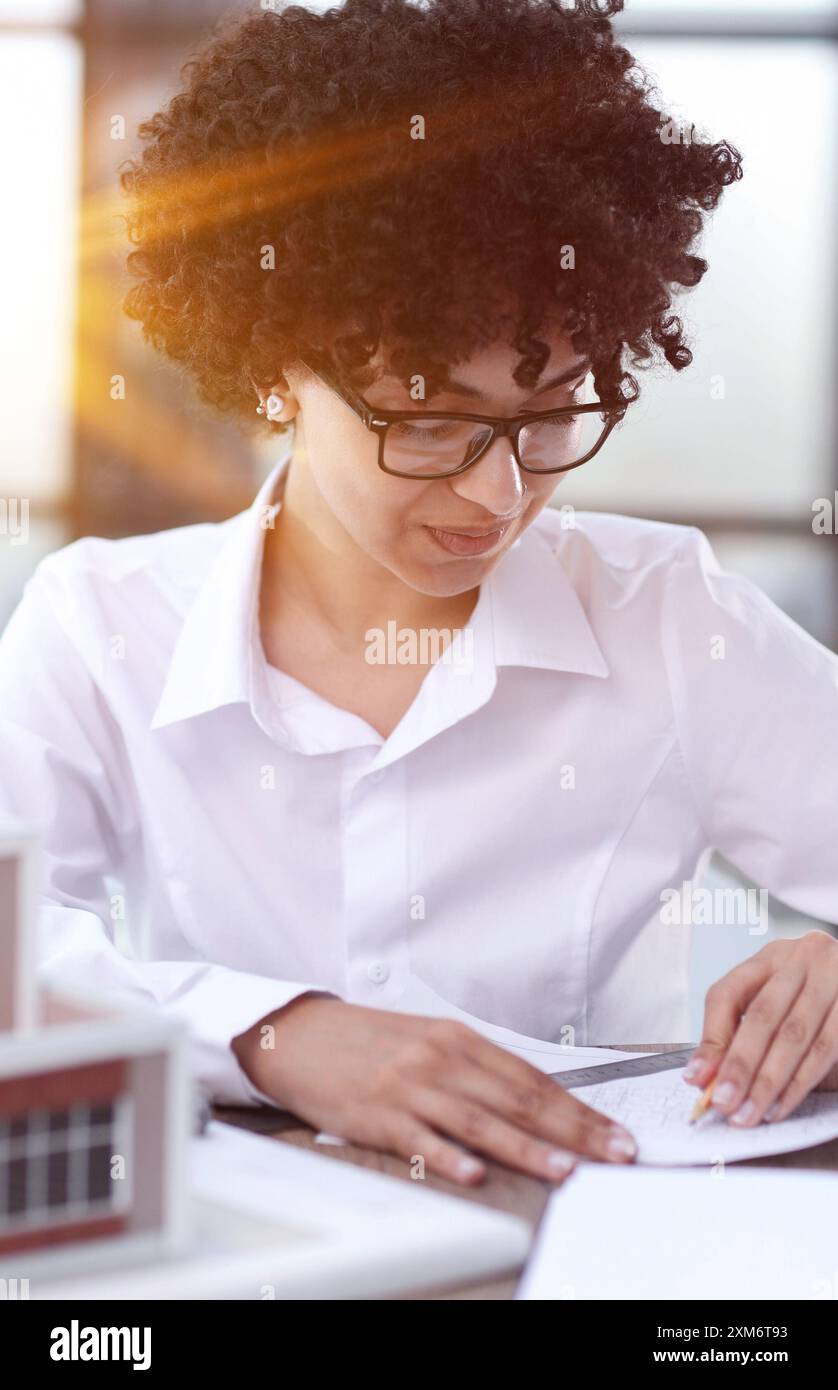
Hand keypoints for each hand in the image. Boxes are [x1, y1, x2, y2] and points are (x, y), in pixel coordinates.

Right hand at [232, 995, 636, 1185]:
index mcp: (459, 1040)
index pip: (532, 1079)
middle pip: (518, 1100)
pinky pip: (419, 1140)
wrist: (302, 1035)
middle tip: (614, 1155)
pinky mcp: (377, 1113)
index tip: (615, 1133)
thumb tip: (535, 1105)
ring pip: (479, 1120)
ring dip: (527, 1148)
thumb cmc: (369, 1042)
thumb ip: (477, 1071)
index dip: (579, 1109)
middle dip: (574, 1131)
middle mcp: (441, 1059)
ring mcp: (409, 1086)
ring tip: (566, 1170)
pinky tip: (474, 1174)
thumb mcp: (429, 1042)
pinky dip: (448, 1158)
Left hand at [684, 930, 837, 1125]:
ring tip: (752, 1112)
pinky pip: (826, 1049)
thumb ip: (736, 1035)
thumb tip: (702, 1076)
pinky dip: (800, 1082)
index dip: (710, 1038)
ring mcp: (835, 980)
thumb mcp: (775, 1005)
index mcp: (771, 958)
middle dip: (740, 1065)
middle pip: (762, 1015)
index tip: (698, 1078)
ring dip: (769, 1082)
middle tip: (725, 1102)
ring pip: (794, 1036)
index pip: (729, 993)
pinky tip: (783, 1104)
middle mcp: (804, 960)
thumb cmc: (813, 1002)